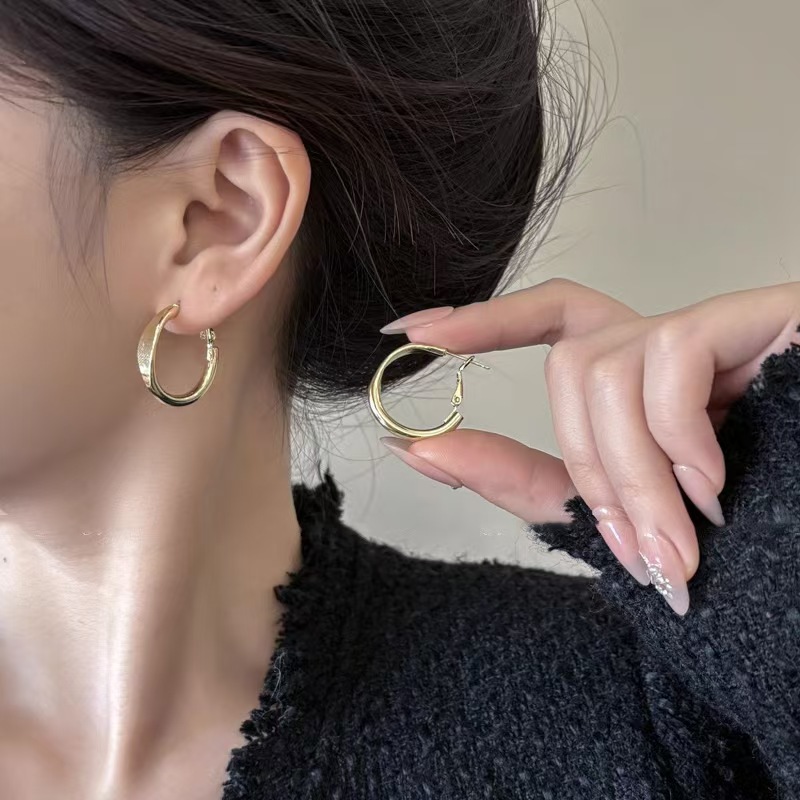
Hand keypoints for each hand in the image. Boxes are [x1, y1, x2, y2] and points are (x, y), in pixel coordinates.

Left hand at [378, 278, 799, 614]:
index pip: (552, 318)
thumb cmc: (740, 539)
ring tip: (684, 537)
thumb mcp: (609, 512)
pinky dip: (678, 436)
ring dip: (635, 474)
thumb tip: (416, 449)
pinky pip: (669, 358)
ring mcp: (713, 327)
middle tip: (644, 550)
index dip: (483, 318)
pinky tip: (716, 480)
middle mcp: (667, 342)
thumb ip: (517, 478)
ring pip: (607, 371)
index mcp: (637, 379)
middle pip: (572, 368)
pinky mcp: (760, 315)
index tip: (408, 330)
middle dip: (593, 469)